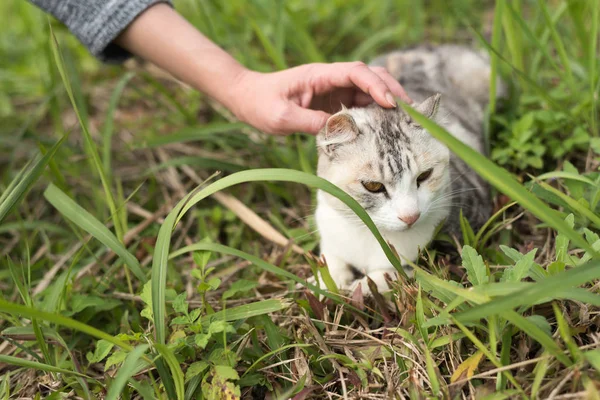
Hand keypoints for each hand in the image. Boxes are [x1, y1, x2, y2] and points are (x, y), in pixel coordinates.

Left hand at [228, 62, 411, 134]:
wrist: (245, 99)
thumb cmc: (260, 103)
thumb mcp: (281, 117)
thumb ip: (309, 122)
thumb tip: (339, 131)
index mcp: (319, 75)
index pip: (355, 72)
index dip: (376, 85)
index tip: (390, 103)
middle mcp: (330, 79)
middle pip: (369, 77)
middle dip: (390, 90)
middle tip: (410, 110)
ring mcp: (331, 90)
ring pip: (366, 92)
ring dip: (384, 104)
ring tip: (403, 122)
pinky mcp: (330, 103)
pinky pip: (357, 106)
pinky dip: (372, 115)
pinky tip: (381, 129)